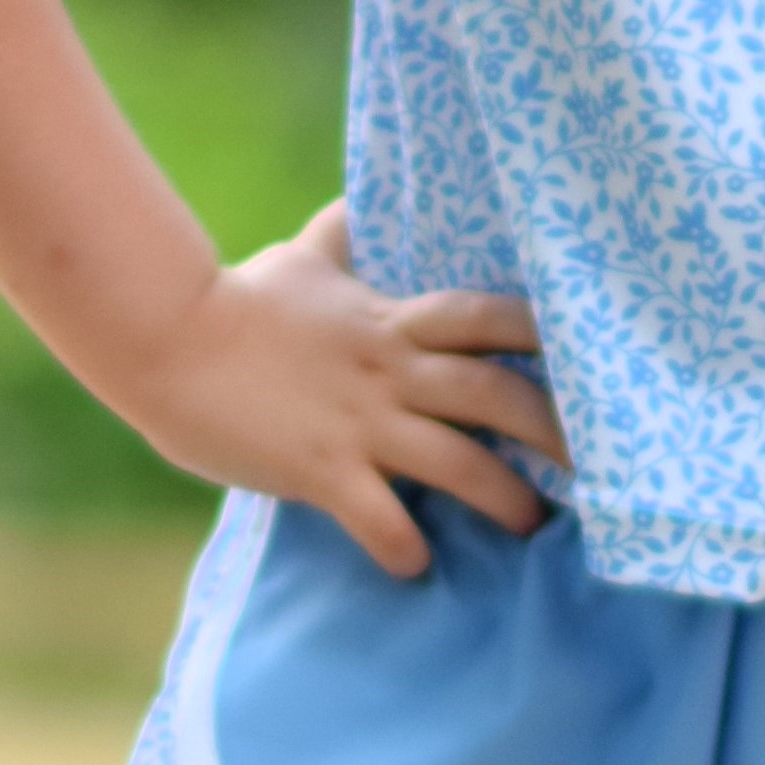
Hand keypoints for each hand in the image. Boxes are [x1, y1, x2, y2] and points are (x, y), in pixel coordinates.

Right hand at [116, 200, 566, 577]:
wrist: (166, 337)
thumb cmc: (238, 299)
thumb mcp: (305, 257)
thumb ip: (346, 235)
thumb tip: (365, 197)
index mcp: (392, 321)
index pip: (488, 318)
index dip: (545, 337)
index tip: (594, 358)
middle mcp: (390, 370)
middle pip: (496, 394)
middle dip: (553, 430)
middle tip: (598, 462)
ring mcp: (359, 421)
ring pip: (456, 462)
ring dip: (502, 500)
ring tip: (534, 526)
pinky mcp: (321, 469)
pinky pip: (379, 517)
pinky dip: (404, 546)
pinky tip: (416, 566)